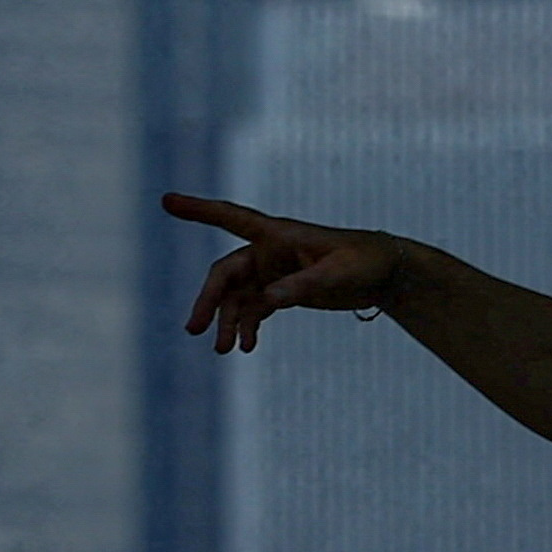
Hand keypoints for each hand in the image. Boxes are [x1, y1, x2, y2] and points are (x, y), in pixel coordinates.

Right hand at [164, 194, 427, 352]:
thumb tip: (266, 302)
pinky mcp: (281, 290)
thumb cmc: (364, 261)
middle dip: (209, 300)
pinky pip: (253, 309)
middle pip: (226, 272)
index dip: (198, 210)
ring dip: (227, 321)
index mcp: (277, 234)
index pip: (230, 216)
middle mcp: (268, 250)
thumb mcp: (336, 274)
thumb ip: (301, 286)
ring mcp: (272, 271)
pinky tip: (246, 347)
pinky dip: (246, 326)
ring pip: (236, 296)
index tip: (166, 201)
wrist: (385, 274)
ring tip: (224, 350)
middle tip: (195, 329)